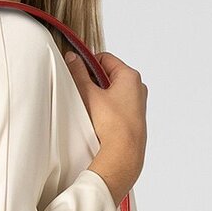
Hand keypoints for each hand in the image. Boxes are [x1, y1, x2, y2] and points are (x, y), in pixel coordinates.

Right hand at [65, 49, 147, 205]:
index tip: (78, 71)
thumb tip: (73, 58)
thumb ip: (79, 73)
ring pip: (114, 91)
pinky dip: (108, 108)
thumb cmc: (112, 124)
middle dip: (94, 81)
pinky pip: (118, 105)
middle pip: (109, 74)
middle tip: (82, 91)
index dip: (88, 63)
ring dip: (101, 95)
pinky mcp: (135, 118)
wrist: (124, 152)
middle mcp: (138, 87)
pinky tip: (100, 119)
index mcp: (130, 76)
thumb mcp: (89, 93)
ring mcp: (138, 103)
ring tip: (91, 107)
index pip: (105, 58)